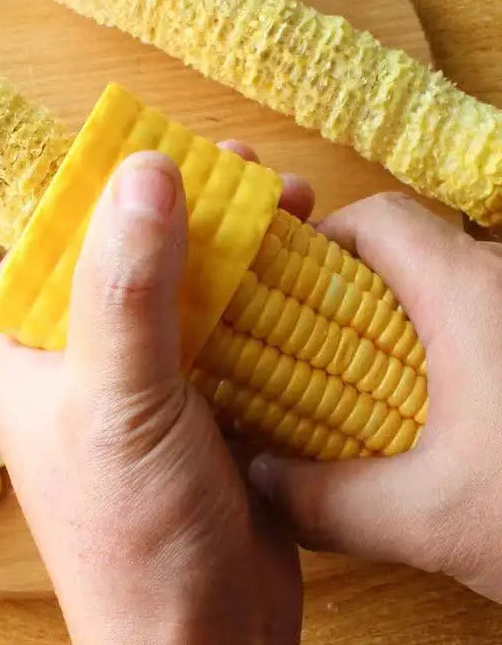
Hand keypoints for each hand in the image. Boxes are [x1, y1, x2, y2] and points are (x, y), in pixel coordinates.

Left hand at [0, 145, 309, 644]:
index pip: (58, 237)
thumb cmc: (133, 531)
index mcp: (36, 346)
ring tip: (286, 197)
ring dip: (234, 237)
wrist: (200, 637)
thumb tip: (142, 172)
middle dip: (184, 204)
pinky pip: (230, 322)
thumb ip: (125, 285)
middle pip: (133, 250)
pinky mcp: (206, 396)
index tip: (160, 144)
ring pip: (188, 281)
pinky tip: (302, 258)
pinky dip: (263, 286)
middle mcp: (88, 352)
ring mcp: (150, 374)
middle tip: (238, 164)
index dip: (106, 184)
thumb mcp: (118, 400)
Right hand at [248, 193, 501, 602]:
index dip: (320, 240)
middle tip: (314, 342)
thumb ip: (331, 503)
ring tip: (367, 379)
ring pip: (451, 284)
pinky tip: (441, 409)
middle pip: (410, 248)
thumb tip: (260, 481)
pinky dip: (448, 344)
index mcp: (470, 291)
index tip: (286, 286)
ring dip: (402, 319)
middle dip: (351, 286)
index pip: (378, 218)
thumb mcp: (438, 521)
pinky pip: (485, 317)